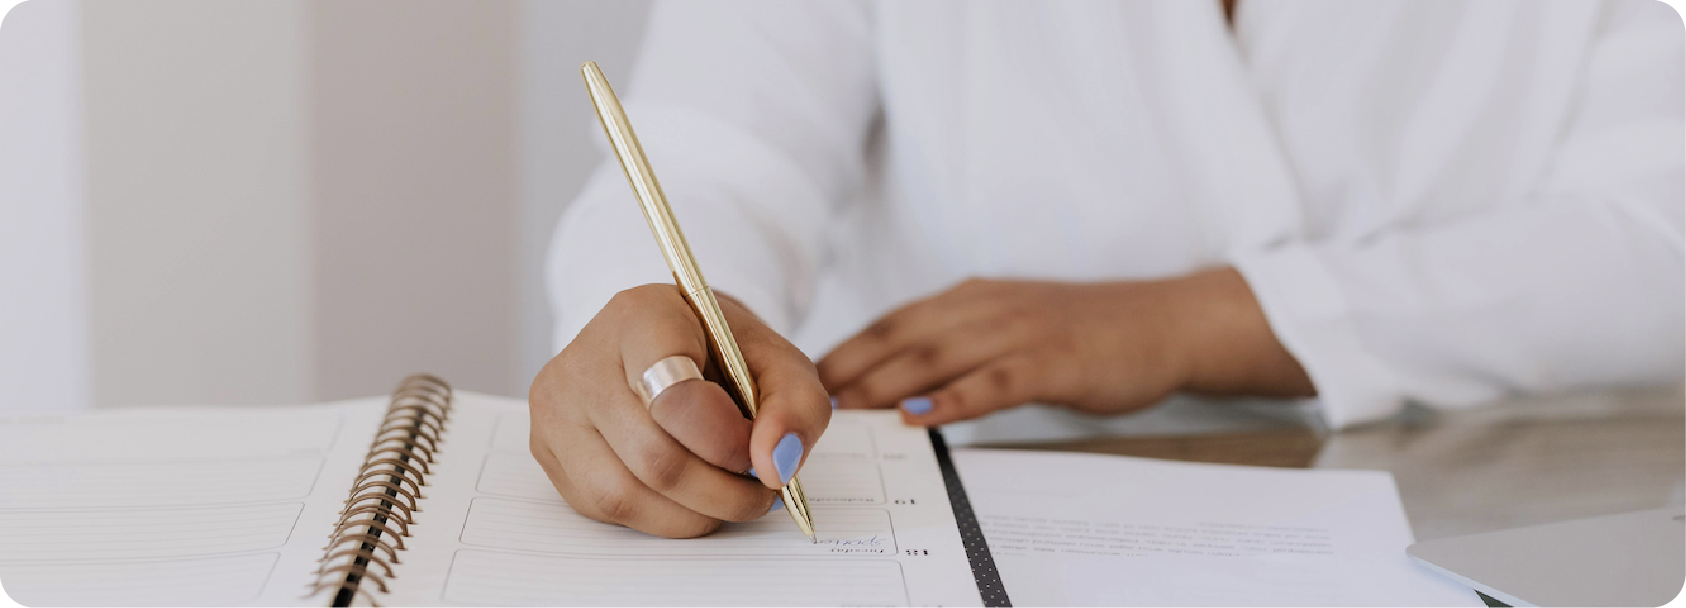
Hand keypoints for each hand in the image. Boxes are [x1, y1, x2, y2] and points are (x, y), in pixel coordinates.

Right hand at [529, 284, 830, 537]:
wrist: (668, 344)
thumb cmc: (721, 353)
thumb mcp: (778, 362)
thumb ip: (796, 406)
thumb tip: (778, 466)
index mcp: (640, 316)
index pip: (675, 397)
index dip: (727, 443)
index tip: (760, 455)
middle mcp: (584, 360)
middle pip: (654, 459)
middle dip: (721, 492)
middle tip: (757, 490)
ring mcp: (556, 408)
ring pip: (625, 496)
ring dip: (693, 515)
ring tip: (727, 497)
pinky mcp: (548, 450)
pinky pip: (605, 511)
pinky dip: (660, 518)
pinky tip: (686, 495)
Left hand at [818, 268, 1313, 424]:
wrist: (1165, 322)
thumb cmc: (1085, 334)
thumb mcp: (1010, 327)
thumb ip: (959, 345)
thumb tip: (900, 383)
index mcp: (971, 298)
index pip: (891, 322)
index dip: (844, 350)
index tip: (801, 380)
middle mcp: (987, 306)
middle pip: (901, 338)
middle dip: (848, 371)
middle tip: (804, 404)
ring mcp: (1020, 332)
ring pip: (936, 357)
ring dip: (883, 384)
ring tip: (842, 412)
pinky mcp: (1053, 362)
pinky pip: (994, 381)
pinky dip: (953, 400)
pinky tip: (919, 417)